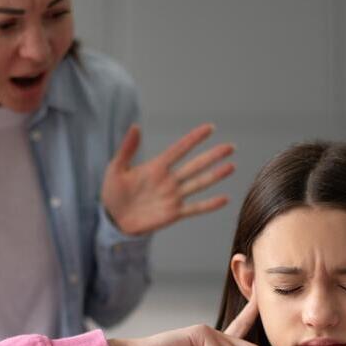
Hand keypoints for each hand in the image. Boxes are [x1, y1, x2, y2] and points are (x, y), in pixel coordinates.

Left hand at [101, 123, 234, 235]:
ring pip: (199, 183)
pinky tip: (225, 198)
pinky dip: (210, 204)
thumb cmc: (113, 192)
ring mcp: (173, 196)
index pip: (179, 149)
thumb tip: (135, 126)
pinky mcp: (174, 213)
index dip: (194, 139)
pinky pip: (195, 208)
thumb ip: (127, 149)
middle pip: (195, 165)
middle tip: (230, 146)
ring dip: (215, 175)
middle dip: (213, 156)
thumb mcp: (116, 168)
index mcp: (157, 166)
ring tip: (232, 166)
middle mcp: (169, 179)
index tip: (210, 128)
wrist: (113, 219)